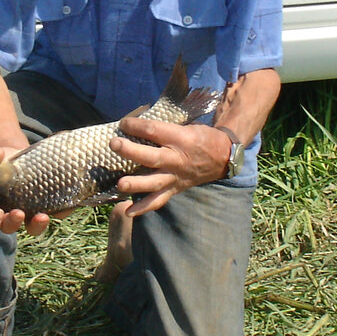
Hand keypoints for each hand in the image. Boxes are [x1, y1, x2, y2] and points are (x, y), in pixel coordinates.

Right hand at [0, 141, 70, 237]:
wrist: (19, 155)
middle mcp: (8, 215)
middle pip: (9, 227)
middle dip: (13, 223)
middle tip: (18, 213)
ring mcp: (29, 213)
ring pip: (32, 228)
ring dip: (36, 226)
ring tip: (41, 216)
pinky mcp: (47, 206)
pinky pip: (55, 213)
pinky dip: (61, 211)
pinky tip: (65, 205)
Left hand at [107, 118, 230, 215]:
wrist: (222, 158)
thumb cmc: (201, 137)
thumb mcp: (186, 126)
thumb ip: (163, 127)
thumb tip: (134, 124)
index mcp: (181, 138)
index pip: (155, 130)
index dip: (136, 126)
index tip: (123, 123)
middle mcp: (177, 159)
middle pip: (152, 157)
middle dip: (131, 151)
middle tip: (114, 144)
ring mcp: (175, 177)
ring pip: (154, 182)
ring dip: (136, 184)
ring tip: (120, 184)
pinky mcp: (174, 189)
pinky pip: (158, 201)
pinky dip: (144, 208)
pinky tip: (128, 212)